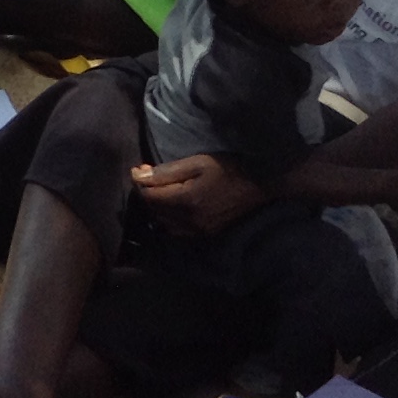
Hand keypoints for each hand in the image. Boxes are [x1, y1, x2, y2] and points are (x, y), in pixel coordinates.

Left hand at [131, 155, 268, 234]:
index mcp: (186, 201)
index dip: (140, 183)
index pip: (149, 197)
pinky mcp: (206, 234)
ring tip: (160, 192)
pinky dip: (168, 220)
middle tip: (149, 178)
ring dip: (156, 209)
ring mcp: (198, 231)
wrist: (260, 185)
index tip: (139, 170)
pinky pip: (177, 231)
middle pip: (153, 212)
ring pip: (163, 223)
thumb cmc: (229, 169)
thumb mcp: (197, 163)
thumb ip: (166, 172)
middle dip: (147, 195)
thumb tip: (137, 175)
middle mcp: (189, 221)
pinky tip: (172, 207)